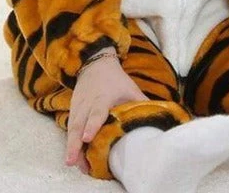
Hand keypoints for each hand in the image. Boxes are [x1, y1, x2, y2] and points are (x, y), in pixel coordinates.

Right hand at [65, 51, 147, 173]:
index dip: (92, 126)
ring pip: (71, 129)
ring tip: (73, 164)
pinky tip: (74, 157)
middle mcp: (87, 103)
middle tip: (72, 162)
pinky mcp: (72, 110)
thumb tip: (159, 120)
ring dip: (71, 147)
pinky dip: (70, 142)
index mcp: (103, 97)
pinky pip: (69, 128)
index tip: (87, 138)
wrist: (95, 64)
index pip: (96, 113)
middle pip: (78, 125)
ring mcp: (78, 107)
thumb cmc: (116, 80)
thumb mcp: (130, 89)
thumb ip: (142, 105)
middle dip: (74, 144)